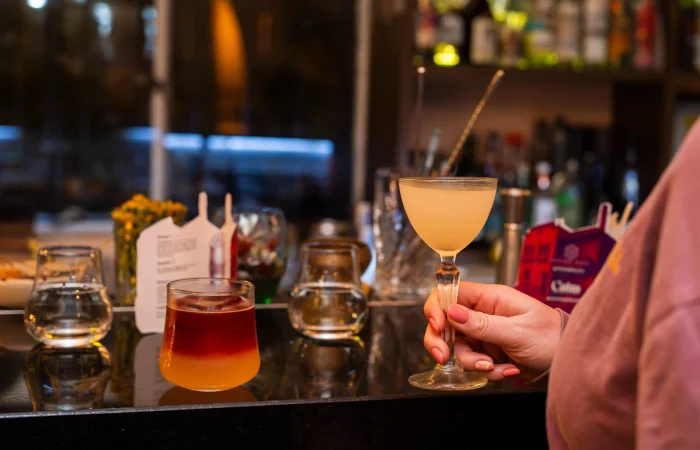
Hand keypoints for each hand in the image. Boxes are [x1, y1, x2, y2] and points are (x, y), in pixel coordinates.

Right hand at [424, 281, 561, 381]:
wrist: (569, 364)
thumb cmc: (552, 339)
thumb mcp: (517, 332)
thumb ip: (483, 324)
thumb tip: (451, 312)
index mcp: (489, 298)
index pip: (451, 293)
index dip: (437, 307)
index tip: (439, 326)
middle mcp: (482, 313)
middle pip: (445, 322)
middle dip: (441, 342)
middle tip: (443, 358)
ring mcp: (484, 333)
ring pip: (457, 347)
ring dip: (472, 362)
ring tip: (494, 367)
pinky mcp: (488, 352)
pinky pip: (473, 363)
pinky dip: (486, 372)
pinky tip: (507, 371)